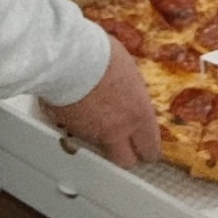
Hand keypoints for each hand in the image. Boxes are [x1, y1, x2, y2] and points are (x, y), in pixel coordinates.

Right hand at [41, 41, 161, 168]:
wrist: (68, 59)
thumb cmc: (102, 56)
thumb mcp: (128, 69)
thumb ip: (131, 89)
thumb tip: (129, 89)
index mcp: (138, 115)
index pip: (150, 146)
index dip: (148, 149)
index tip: (147, 147)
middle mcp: (116, 130)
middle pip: (125, 160)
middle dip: (126, 154)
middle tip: (124, 145)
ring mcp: (91, 133)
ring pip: (98, 146)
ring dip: (98, 136)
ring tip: (93, 115)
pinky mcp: (68, 129)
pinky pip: (76, 133)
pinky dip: (77, 125)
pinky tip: (75, 107)